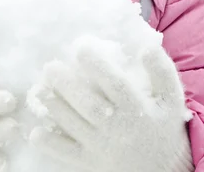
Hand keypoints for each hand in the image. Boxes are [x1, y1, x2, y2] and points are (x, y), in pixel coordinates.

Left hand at [27, 37, 192, 171]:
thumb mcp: (170, 98)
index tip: (80, 47)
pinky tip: (35, 132)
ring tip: (40, 89)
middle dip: (66, 85)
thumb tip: (147, 48)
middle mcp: (117, 128)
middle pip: (89, 105)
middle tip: (49, 67)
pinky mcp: (91, 163)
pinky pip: (68, 154)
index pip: (115, 84)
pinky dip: (51, 145)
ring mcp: (102, 147)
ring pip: (74, 125)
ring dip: (55, 107)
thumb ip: (161, 71)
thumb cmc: (162, 126)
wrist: (165, 170)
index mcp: (136, 108)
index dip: (98, 66)